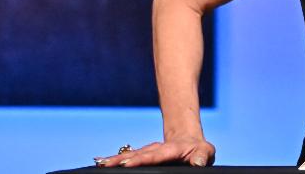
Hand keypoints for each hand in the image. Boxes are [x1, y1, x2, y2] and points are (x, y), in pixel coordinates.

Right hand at [94, 136, 214, 167]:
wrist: (190, 141)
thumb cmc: (199, 150)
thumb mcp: (205, 152)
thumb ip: (201, 156)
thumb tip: (197, 163)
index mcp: (171, 150)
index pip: (155, 155)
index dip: (142, 160)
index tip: (128, 163)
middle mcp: (157, 149)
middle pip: (137, 155)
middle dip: (121, 160)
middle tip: (105, 164)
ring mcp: (148, 151)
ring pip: (130, 155)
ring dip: (115, 159)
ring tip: (99, 162)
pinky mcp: (143, 155)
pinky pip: (128, 157)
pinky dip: (115, 159)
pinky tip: (100, 162)